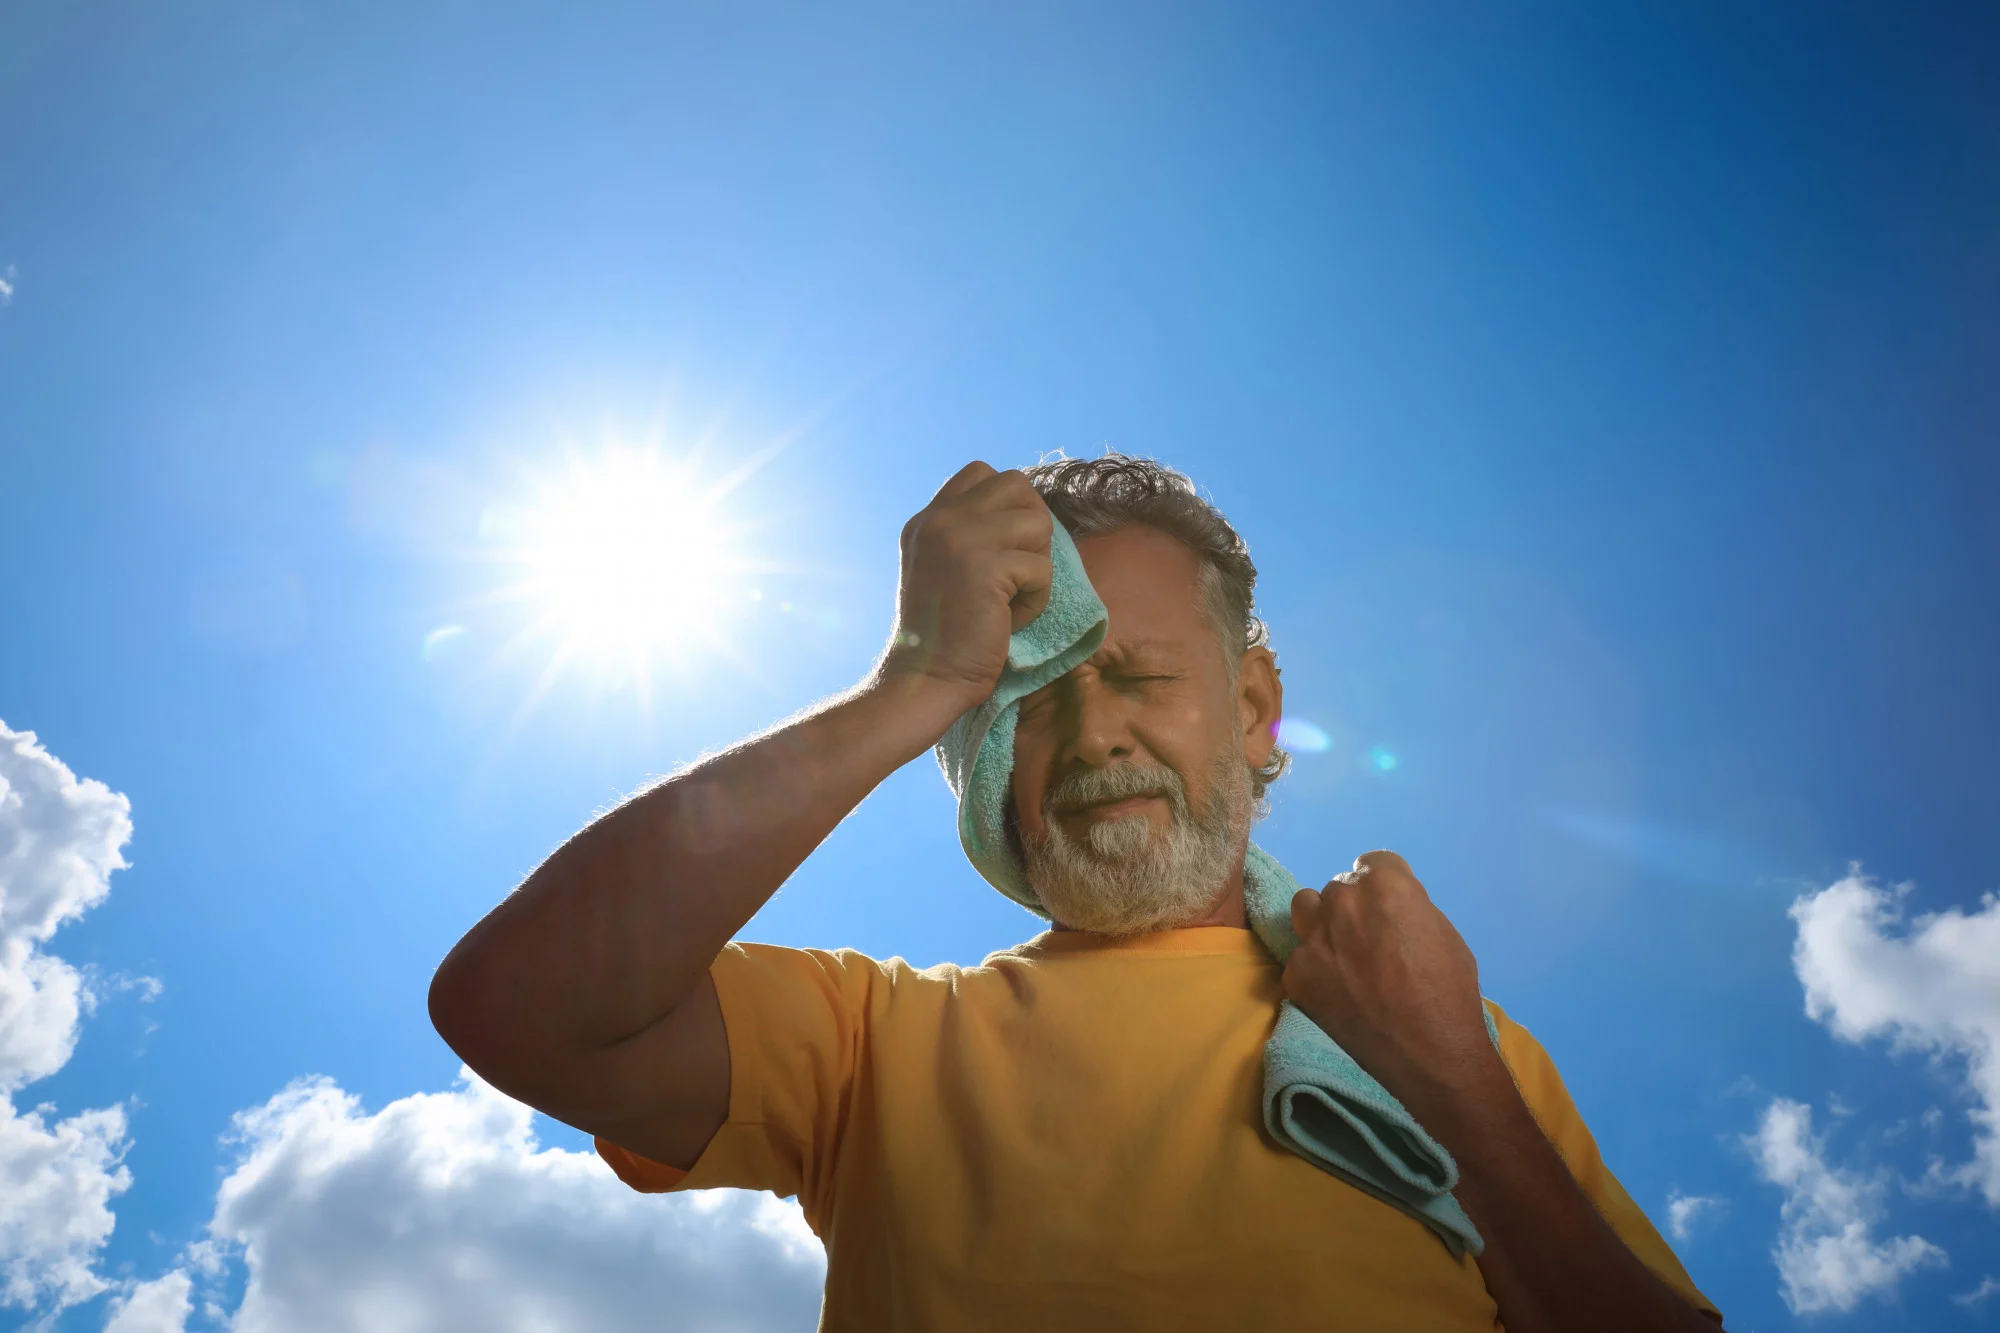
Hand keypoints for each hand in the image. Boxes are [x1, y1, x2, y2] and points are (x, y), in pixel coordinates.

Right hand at [872, 462, 1053, 717]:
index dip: (1008, 504)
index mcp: (928, 519)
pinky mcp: (985, 566)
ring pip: (1037, 523)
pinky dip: (1036, 601)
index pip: (982, 473)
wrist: (926, 677)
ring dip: (1036, 566)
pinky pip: (1042, 569)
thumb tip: (1027, 512)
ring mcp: (960, 538)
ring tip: (1010, 598)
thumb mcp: (943, 566)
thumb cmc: (944, 633)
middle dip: (1031, 525)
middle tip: (1017, 569)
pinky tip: (1007, 620)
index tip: (1003, 547)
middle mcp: (940, 519)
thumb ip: (969, 534)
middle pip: (1017, 485)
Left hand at [1281, 851, 1506, 1123]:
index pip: (1372, 862)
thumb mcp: (1443, 933)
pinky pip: (1299, 958)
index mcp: (1385, 885)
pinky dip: (1314, 971)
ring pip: (1305, 909)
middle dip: (1353, 909)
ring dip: (1321, 924)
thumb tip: (1390, 906)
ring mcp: (1314, 938)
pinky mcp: (1296, 975)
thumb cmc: (1449, 993)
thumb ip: (1409, 907)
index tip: (1387, 911)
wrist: (1430, 1056)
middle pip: (1339, 889)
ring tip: (1341, 955)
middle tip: (1369, 944)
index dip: (1383, 887)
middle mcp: (1342, 902)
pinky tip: (1336, 994)